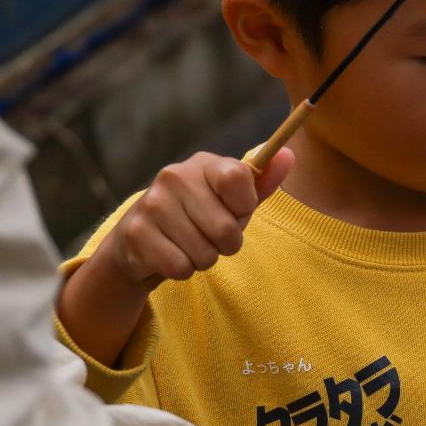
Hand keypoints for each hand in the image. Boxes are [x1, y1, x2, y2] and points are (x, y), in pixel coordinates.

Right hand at [56, 147, 291, 367]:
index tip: (234, 212)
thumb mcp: (232, 200)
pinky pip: (180, 267)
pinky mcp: (135, 233)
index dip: (244, 207)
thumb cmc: (198, 217)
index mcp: (204, 164)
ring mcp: (152, 203)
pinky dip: (182, 270)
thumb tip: (290, 155)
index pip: (239, 178)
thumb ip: (262, 183)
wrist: (140, 239)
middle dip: (226, 244)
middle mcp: (174, 176)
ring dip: (203, 258)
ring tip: (189, 245)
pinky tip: (170, 254)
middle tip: (210, 237)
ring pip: (205, 253)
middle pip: (227, 229)